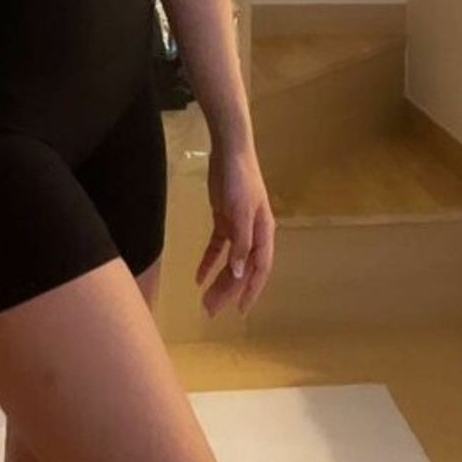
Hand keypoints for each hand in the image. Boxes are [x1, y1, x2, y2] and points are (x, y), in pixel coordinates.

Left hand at [195, 142, 275, 317]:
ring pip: (230, 261)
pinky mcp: (224, 218)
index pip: (260, 269)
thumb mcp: (240, 212)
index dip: (251, 291)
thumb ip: (242, 243)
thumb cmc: (239, 179)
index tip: (240, 311)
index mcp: (263, 232)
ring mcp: (238, 226)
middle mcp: (253, 233)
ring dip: (218, 280)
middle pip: (242, 268)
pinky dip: (209, 261)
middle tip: (210, 311)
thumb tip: (241, 273)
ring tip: (204, 300)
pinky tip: (198, 276)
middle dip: (228, 290)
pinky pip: (217, 246)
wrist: (229, 150)